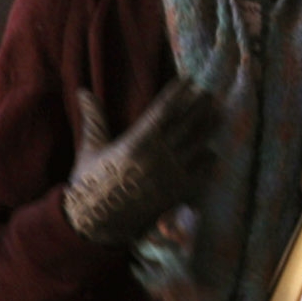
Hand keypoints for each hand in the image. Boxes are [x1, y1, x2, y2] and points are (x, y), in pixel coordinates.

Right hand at [62, 80, 217, 245]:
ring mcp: (170, 174)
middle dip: (199, 106)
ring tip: (218, 113)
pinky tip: (212, 151)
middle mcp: (157, 155)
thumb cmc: (91, 182)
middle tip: (210, 93)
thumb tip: (83, 91)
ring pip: (197, 144)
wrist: (97, 220)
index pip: (163, 110)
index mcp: (136, 142)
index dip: (178, 93)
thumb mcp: (91, 147)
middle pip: (186, 123)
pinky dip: (208, 159)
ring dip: (209, 127)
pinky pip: (201, 171)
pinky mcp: (177, 191)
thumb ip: (94, 118)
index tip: (187, 80)